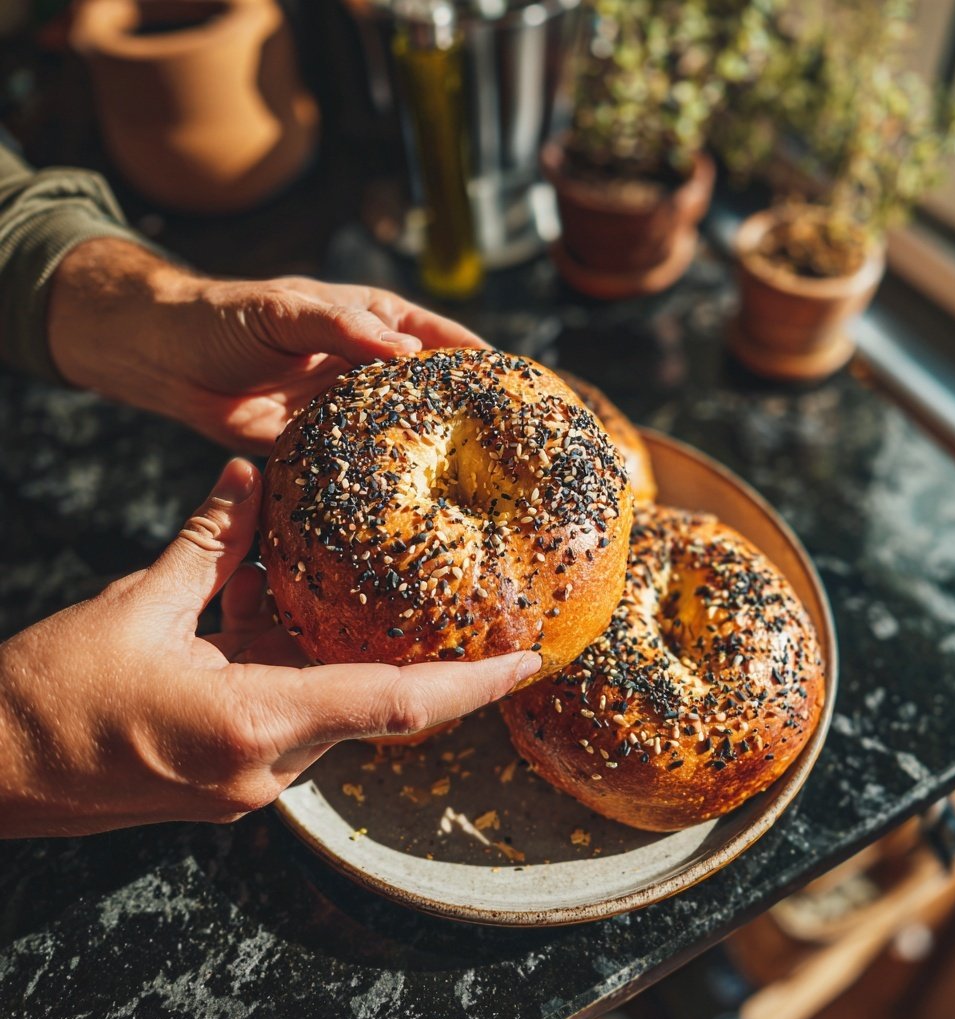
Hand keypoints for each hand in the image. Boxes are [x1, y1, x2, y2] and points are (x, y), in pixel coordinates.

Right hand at [0, 459, 539, 837]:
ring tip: (396, 601)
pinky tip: (293, 612)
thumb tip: (250, 476)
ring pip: (339, 708)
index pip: (395, 705)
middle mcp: (268, 765)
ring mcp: (253, 779)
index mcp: (255, 723)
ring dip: (360, 656)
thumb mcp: (139, 603)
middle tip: (488, 622)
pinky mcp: (236, 775)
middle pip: (380, 709)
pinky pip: (299, 715)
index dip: (470, 684)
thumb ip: (210, 540)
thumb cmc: (53, 697)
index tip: (526, 662)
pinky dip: (309, 665)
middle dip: (433, 667)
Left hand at [48, 239, 486, 451]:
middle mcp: (372, 368)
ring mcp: (352, 410)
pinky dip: (387, 483)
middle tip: (511, 457)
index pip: (444, 340)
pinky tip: (411, 509)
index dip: (485, 363)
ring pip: (406, 435)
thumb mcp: (284, 311)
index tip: (525, 392)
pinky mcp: (326, 447)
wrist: (167, 361)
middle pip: (435, 394)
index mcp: (374, 323)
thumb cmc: (225, 318)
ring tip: (476, 492)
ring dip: (434, 459)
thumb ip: (343, 326)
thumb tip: (408, 351)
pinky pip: (365, 466)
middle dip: (471, 420)